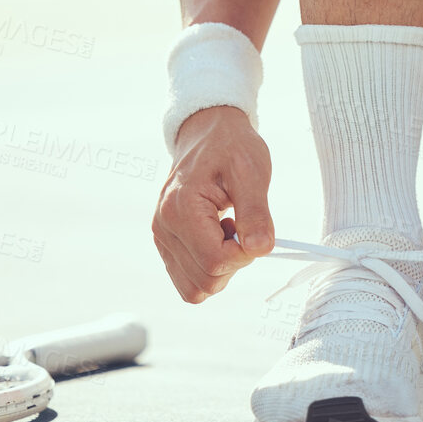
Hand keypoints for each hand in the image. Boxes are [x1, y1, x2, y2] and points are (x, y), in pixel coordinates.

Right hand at [153, 106, 274, 302]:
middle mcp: (163, 227)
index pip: (216, 261)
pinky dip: (210, 269)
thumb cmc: (230, 146)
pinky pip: (189, 280)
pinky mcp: (166, 244)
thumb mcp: (252, 171)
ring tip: (227, 230)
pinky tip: (217, 237)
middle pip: (206, 281)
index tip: (253, 228)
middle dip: (234, 261)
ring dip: (222, 268)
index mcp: (180, 208)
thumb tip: (260, 249)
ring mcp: (161, 237)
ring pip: (196, 288)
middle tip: (241, 226)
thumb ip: (256, 212)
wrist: (209, 133)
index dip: (245, 254)